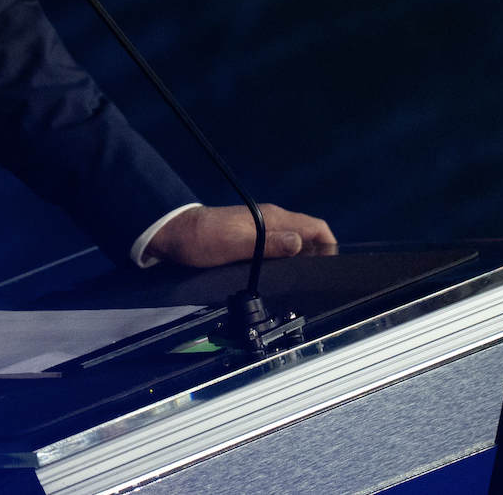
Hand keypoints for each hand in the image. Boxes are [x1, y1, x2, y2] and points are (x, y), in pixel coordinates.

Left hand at [149, 203, 335, 267]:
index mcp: (273, 218)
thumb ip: (267, 244)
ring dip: (299, 261)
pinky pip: (277, 249)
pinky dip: (283, 261)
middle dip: (316, 258)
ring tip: (296, 285)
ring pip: (293, 244)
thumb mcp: (235, 244)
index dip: (329, 247)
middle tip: (313, 284)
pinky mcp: (251, 238)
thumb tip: (299, 244)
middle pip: (308, 238)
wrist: (173, 234)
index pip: (316, 227)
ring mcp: (261, 229)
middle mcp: (272, 221)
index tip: (330, 270)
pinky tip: (277, 278)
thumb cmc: (202, 239)